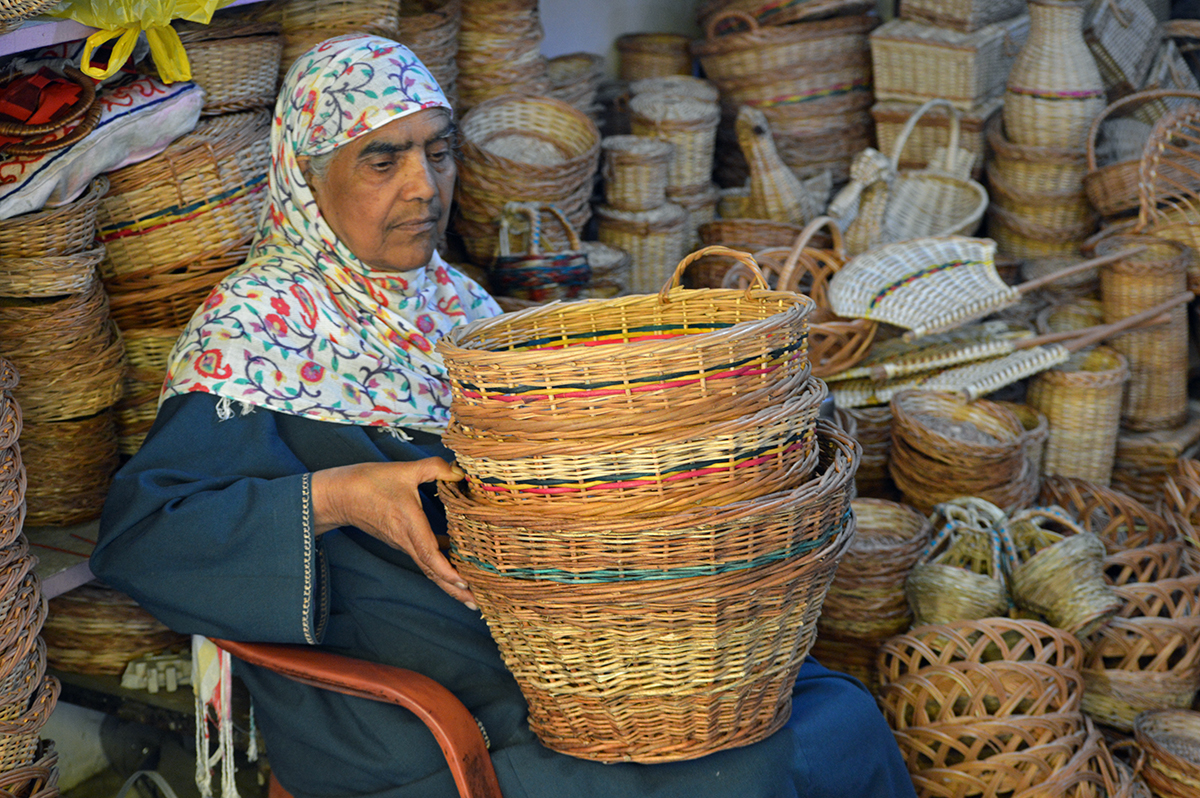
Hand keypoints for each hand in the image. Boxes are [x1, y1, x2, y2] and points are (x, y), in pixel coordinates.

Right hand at [310, 458, 474, 607]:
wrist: (339, 496)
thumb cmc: (368, 482)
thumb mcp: (405, 469)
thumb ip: (435, 467)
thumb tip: (460, 472)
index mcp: (408, 524)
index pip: (429, 554)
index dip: (446, 570)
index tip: (463, 582)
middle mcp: (406, 539)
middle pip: (432, 571)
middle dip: (454, 590)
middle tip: (476, 605)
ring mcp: (402, 543)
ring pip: (429, 567)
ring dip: (449, 582)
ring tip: (470, 595)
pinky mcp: (400, 541)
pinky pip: (424, 558)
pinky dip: (440, 566)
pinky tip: (456, 566)